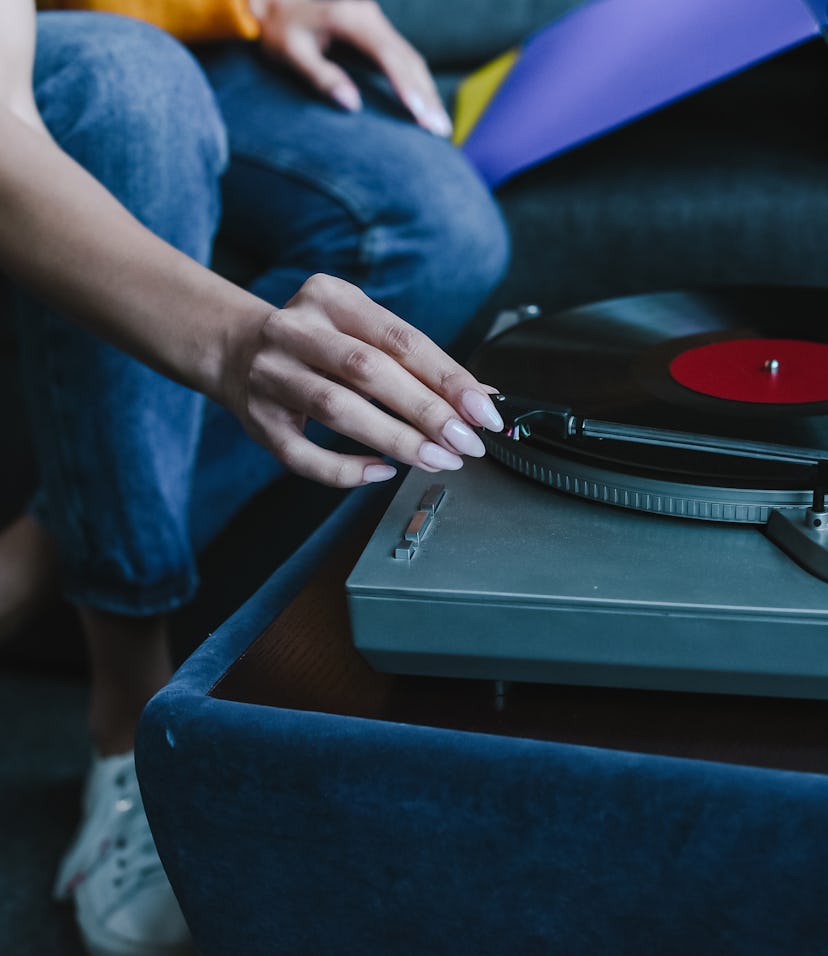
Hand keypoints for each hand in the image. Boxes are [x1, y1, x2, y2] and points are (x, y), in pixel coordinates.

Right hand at [226, 273, 503, 486]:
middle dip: (426, 410)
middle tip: (466, 442)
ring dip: (395, 438)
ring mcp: (271, 375)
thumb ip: (413, 360)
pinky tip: (381, 472)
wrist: (234, 347)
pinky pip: (303, 454)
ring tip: (437, 459)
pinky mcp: (258, 420)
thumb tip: (479, 397)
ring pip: (337, 408)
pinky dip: (345, 469)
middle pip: (369, 371)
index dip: (447, 376)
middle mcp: (295, 330)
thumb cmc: (316, 342)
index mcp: (331, 298)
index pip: (400, 338)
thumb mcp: (359, 329)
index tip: (483, 408)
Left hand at [249, 0, 452, 135]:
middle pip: (408, 58)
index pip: (387, 54)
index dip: (406, 86)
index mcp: (349, 16)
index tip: (419, 115)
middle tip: (441, 131)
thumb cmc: (279, 28)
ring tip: (441, 127)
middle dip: (426, 96)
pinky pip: (404, 59)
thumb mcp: (290, 52)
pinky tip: (427, 108)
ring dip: (428, 92)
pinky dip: (418, 84)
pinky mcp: (376, 32)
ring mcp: (375, 22)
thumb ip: (320, 75)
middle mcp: (368, 14)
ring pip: (412, 58)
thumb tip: (351, 104)